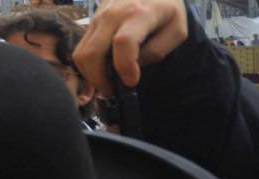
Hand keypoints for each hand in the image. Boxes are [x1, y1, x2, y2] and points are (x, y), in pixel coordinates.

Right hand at [73, 0, 187, 96]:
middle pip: (92, 53)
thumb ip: (158, 50)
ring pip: (81, 54)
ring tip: (106, 82)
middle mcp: (113, 14)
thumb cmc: (167, 7)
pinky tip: (102, 70)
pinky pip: (81, 49)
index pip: (123, 42)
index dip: (125, 66)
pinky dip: (87, 66)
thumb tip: (134, 67)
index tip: (132, 81)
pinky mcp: (91, 22)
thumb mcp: (177, 29)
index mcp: (139, 13)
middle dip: (100, 80)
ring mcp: (98, 17)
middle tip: (113, 91)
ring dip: (90, 75)